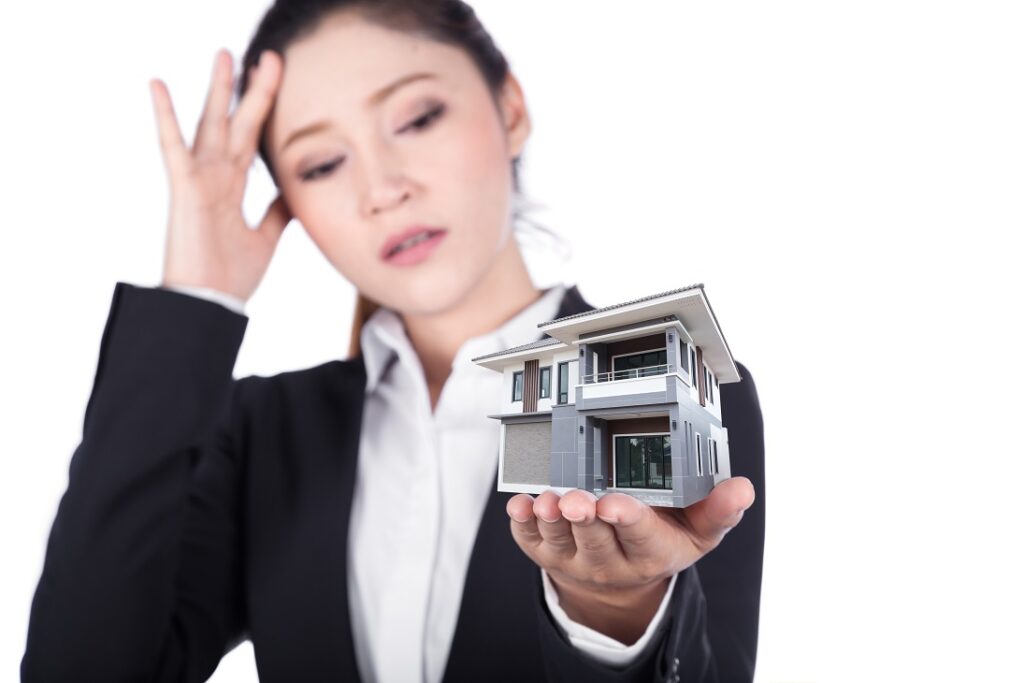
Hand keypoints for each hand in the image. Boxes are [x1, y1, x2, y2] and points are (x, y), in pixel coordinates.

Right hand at [149, 48, 291, 302]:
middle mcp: (215, 178)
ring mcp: (199, 180)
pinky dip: (166, 116)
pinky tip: (159, 84)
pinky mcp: (184, 189)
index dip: (265, 111)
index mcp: (232, 188)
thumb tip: (294, 195)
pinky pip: (173, 147)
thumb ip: (277, 213)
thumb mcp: (265, 239)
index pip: (252, 140)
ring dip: (218, 91)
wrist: (211, 307)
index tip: (278, 82)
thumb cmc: (230, 278)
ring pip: (210, 125)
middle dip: (251, 91)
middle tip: (267, 57)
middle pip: (236, 124)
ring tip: (224, 55)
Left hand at [506, 477, 754, 644]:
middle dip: (584, 518)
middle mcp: (610, 561)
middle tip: (575, 500)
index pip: (639, 533)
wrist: (622, 574)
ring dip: (550, 520)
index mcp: (650, 552)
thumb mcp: (699, 532)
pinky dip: (521, 523)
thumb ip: (720, 511)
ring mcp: (574, 559)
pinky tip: (519, 505)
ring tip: (546, 501)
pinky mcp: (545, 552)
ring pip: (560, 540)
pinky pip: (529, 540)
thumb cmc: (662, 540)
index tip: (615, 504)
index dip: (626, 518)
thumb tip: (742, 489)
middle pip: (595, 538)